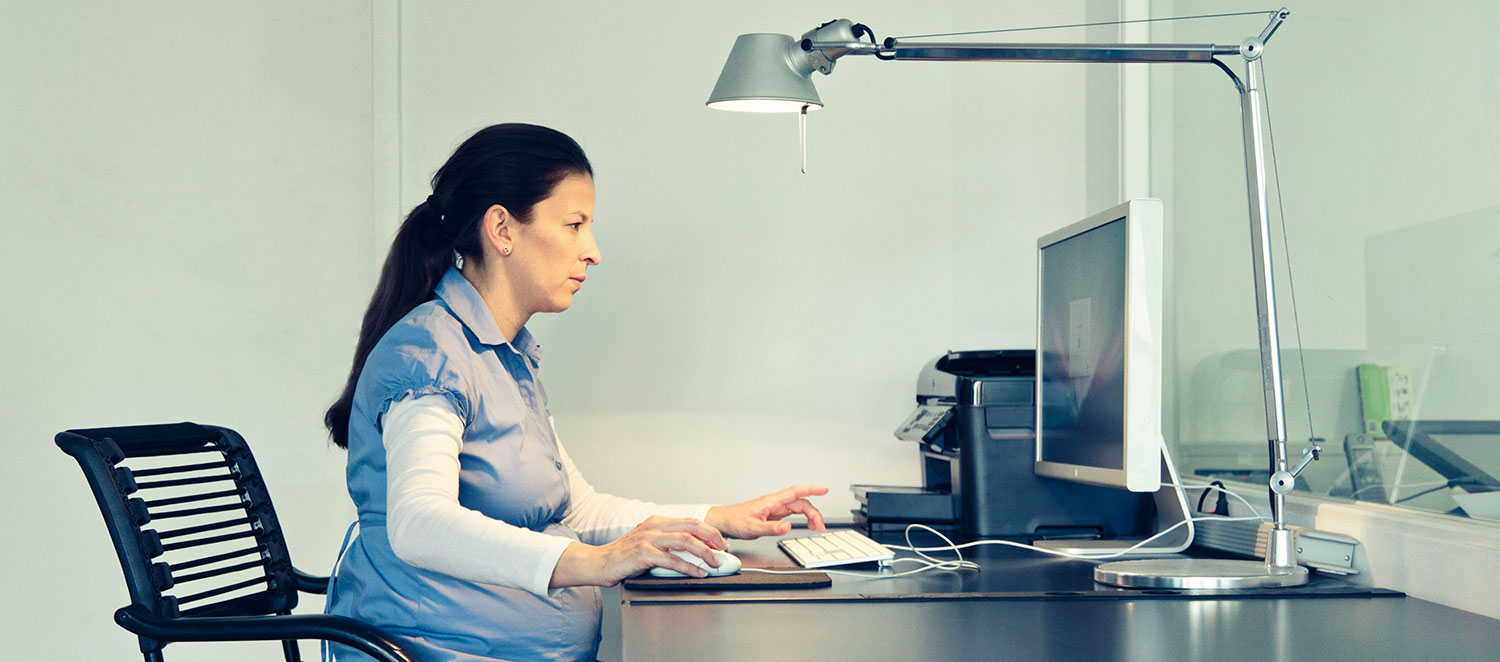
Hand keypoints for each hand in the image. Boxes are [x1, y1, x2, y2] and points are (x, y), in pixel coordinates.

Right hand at [549, 515, 726, 587]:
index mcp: (656, 521)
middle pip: (691, 527)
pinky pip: (672, 560)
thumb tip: (691, 552)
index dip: (708, 530)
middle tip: (723, 550)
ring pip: (685, 541)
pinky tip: (697, 573)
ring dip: (704, 553)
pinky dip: (688, 567)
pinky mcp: (643, 554)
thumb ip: (666, 544)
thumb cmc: (623, 557)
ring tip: (714, 563)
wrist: (599, 563)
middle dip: (712, 538)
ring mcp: (648, 539)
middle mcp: (654, 527)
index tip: (720, 541)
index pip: (689, 521)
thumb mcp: (647, 543)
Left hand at [705, 485, 827, 538]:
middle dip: (814, 513)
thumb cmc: (736, 521)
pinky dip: (803, 518)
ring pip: (799, 507)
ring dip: (810, 516)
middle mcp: (776, 502)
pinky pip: (794, 512)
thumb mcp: (753, 528)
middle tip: (821, 527)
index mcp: (771, 502)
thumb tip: (788, 527)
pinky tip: (806, 524)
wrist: (725, 521)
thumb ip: (771, 528)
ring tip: (816, 527)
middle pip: (801, 502)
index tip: (824, 490)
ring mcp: (776, 507)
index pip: (795, 492)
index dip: (811, 489)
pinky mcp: (775, 513)